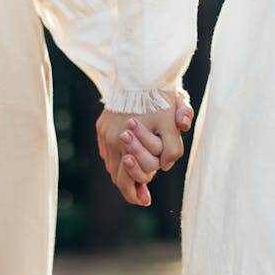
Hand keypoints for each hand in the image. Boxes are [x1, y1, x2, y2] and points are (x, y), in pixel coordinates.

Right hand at [96, 91, 192, 205]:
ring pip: (111, 165)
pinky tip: (126, 162)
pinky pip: (106, 152)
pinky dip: (116, 160)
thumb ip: (172, 148)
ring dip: (123, 174)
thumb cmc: (159, 98)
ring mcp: (105, 134)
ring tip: (135, 183)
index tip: (146, 200)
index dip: (138, 192)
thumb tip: (165, 166)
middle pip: (117, 176)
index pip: (128, 179)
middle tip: (141, 198)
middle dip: (130, 188)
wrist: (139, 73)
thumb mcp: (173, 121)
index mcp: (128, 141)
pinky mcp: (101, 127)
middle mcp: (113, 139)